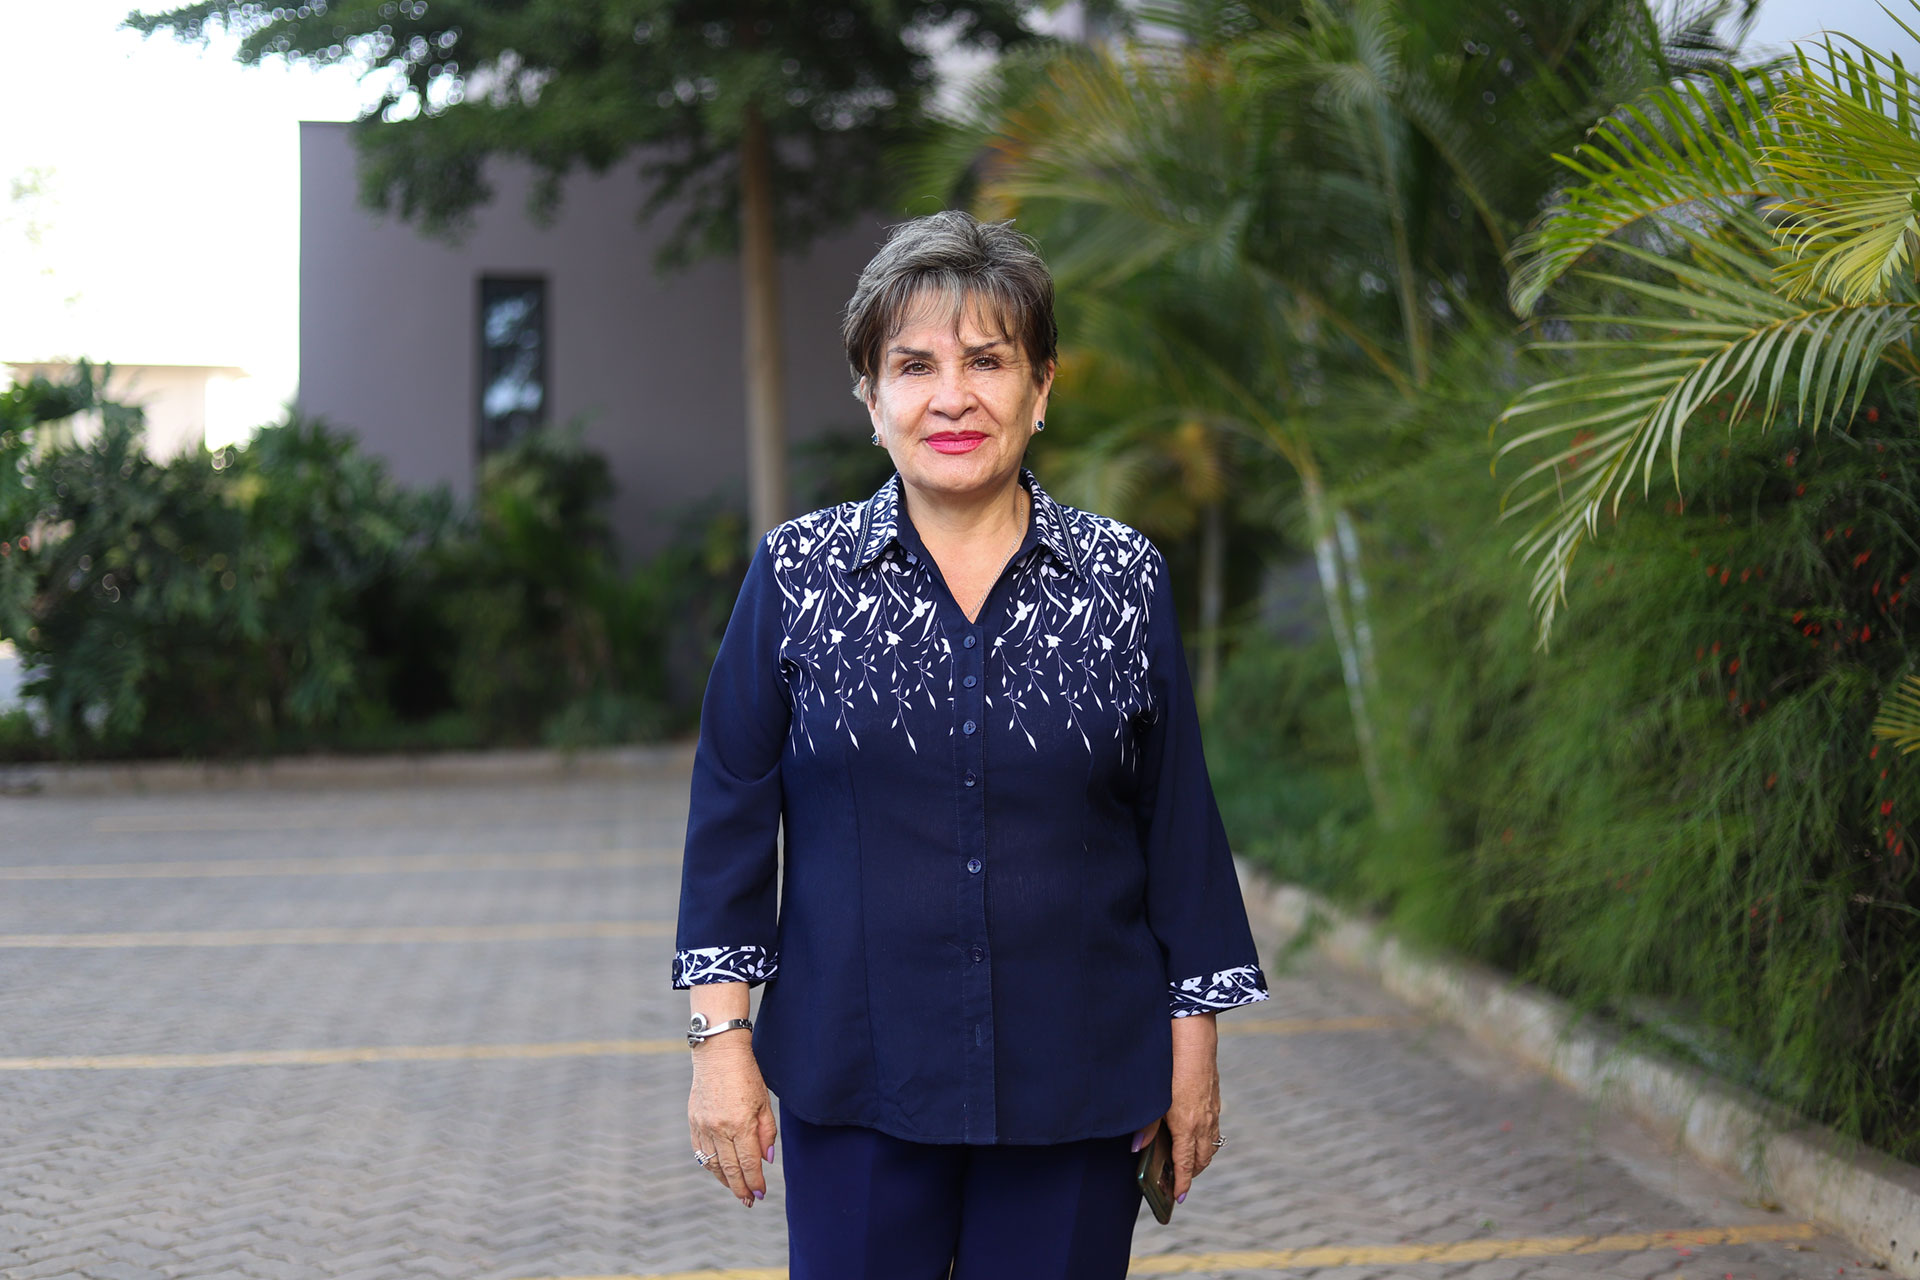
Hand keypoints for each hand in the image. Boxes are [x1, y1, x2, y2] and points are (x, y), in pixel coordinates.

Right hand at [688, 1031, 776, 1207]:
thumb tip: (766, 1160)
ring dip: (725, 1181)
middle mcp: (719, 1128)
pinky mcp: (693, 1122)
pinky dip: (710, 1165)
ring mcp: (703, 1126)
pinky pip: (700, 1152)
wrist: (717, 1053)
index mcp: (740, 1123)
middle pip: (730, 1168)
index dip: (755, 1182)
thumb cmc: (746, 1075)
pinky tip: (720, 1172)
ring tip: (737, 1190)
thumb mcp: (763, 1102)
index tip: (761, 1194)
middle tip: (749, 1201)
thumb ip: (766, 1132)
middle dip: (741, 1188)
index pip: (749, 1162)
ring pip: (713, 1164)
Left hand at [1132, 1013, 1220, 1203]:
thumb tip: (1138, 1149)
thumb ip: (1147, 1125)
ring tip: (1185, 1159)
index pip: (1187, 1164)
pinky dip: (1205, 1137)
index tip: (1177, 1197)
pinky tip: (1193, 1131)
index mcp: (1187, 1125)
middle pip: (1202, 1158)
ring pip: (1211, 1143)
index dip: (1182, 1183)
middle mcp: (1204, 1121)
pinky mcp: (1214, 1096)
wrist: (1193, 1032)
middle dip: (1192, 1172)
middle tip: (1178, 1180)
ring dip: (1200, 1156)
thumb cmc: (1169, 1063)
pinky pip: (1214, 1127)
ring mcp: (1212, 1109)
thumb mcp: (1153, 1096)